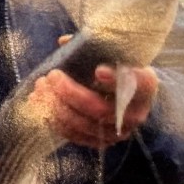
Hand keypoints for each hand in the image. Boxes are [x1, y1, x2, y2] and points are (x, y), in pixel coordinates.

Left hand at [28, 59, 157, 149]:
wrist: (129, 95)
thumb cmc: (118, 68)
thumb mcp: (114, 54)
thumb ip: (95, 47)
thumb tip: (64, 42)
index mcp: (145, 85)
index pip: (139, 83)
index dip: (117, 80)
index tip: (98, 70)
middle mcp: (136, 113)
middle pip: (99, 108)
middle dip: (69, 92)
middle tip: (51, 76)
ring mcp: (118, 131)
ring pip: (83, 124)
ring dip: (56, 107)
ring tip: (40, 88)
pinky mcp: (101, 142)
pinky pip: (74, 135)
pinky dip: (53, 120)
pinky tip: (39, 104)